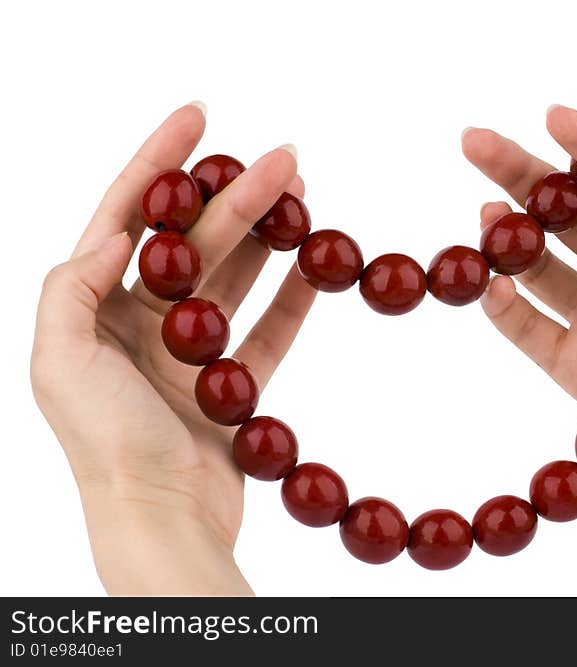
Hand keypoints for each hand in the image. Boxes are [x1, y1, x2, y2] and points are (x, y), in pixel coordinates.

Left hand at [30, 103, 313, 594]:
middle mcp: (140, 322)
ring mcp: (190, 351)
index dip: (162, 161)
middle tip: (284, 160)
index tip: (200, 117)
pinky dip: (293, 299)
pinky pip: (269, 330)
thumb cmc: (103, 445)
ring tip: (304, 197)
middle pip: (196, 240)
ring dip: (269, 236)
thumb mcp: (61, 361)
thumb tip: (116, 233)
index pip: (130, 215)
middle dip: (237, 194)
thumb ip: (75, 287)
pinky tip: (315, 267)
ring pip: (237, 277)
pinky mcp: (232, 381)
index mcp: (94, 308)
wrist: (161, 518)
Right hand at [462, 105, 576, 496]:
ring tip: (484, 211)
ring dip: (508, 237)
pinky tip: (489, 282)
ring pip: (541, 267)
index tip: (553, 114)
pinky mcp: (576, 366)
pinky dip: (504, 309)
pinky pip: (530, 332)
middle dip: (522, 177)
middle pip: (568, 215)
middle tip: (478, 142)